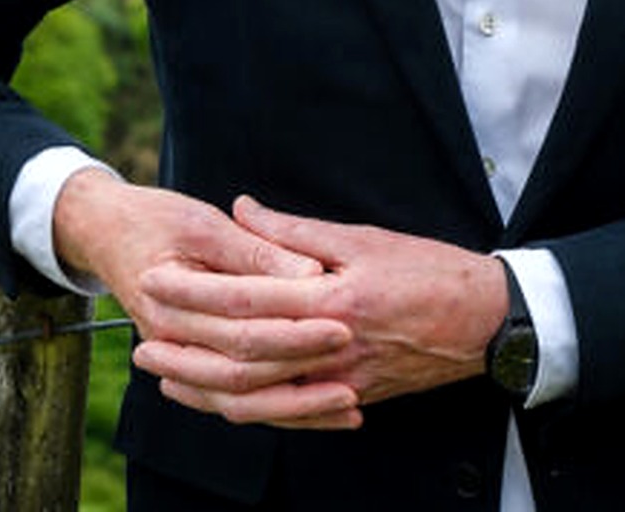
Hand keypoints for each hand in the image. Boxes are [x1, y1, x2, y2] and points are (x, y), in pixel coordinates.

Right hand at [52, 172, 360, 428]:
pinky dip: (277, 410)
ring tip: (348, 401)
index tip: (342, 319)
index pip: (241, 313)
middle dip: (300, 360)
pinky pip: (234, 402)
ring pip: (237, 398)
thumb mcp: (203, 222)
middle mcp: (168, 337)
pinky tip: (321, 411)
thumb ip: (257, 249)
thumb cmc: (157, 220)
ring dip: (294, 405)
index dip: (293, 318)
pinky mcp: (192, 366)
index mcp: (169, 295)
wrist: (106, 236)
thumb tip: (311, 274)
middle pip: (241, 363)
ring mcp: (178, 357)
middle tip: (351, 353)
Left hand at [131, 195, 509, 416]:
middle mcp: (329, 347)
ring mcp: (339, 381)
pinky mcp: (350, 399)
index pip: (245, 297)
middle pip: (238, 357)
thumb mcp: (363, 237)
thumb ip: (296, 232)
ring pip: (256, 398)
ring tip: (163, 376)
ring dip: (203, 389)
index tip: (154, 279)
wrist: (486, 320)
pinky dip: (246, 411)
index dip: (194, 290)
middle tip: (138, 341)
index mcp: (329, 299)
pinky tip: (218, 403)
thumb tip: (242, 209)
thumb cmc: (429, 270)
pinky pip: (287, 415)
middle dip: (184, 349)